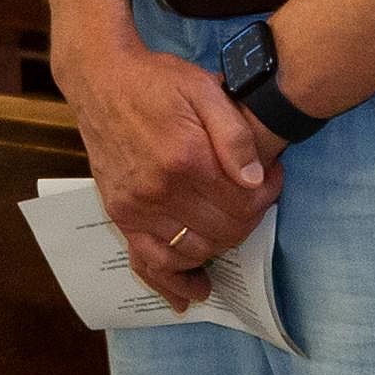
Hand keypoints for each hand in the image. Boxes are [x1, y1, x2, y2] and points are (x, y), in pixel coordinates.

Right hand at [54, 25, 276, 307]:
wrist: (101, 81)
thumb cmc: (157, 81)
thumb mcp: (205, 89)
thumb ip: (234, 134)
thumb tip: (257, 180)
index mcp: (187, 158)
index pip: (242, 203)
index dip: (267, 197)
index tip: (273, 181)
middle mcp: (160, 190)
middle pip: (222, 232)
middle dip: (248, 221)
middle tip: (254, 201)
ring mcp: (136, 207)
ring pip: (192, 252)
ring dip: (219, 248)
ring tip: (230, 230)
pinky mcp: (120, 215)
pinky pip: (149, 261)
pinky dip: (172, 281)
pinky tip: (190, 293)